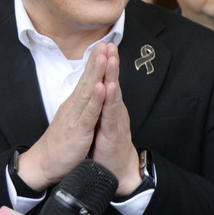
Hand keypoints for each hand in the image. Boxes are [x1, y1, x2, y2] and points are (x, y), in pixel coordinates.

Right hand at [17, 42, 110, 189]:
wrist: (43, 164)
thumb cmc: (60, 143)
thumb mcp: (72, 120)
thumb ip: (80, 106)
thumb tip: (88, 92)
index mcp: (74, 104)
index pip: (86, 79)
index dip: (95, 62)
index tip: (103, 46)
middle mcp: (74, 106)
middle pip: (86, 79)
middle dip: (97, 60)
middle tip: (105, 43)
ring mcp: (76, 117)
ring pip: (88, 91)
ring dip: (96, 73)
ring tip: (104, 56)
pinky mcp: (78, 130)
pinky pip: (89, 113)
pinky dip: (96, 99)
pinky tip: (102, 87)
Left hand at [90, 42, 141, 196]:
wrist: (117, 171)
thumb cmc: (106, 147)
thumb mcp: (100, 123)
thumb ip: (100, 107)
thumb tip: (97, 92)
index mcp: (107, 107)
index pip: (106, 81)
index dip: (104, 63)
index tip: (102, 45)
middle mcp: (113, 110)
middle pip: (112, 81)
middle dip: (110, 62)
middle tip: (109, 43)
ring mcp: (115, 119)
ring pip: (113, 93)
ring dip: (112, 74)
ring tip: (111, 58)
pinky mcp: (113, 132)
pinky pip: (111, 113)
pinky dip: (110, 99)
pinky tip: (109, 86)